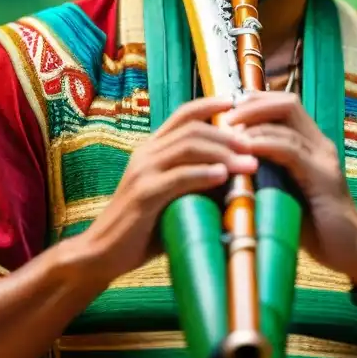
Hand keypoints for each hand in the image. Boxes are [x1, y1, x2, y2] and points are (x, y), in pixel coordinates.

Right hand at [85, 97, 257, 282]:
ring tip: (249, 164)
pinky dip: (204, 174)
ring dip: (223, 153)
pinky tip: (224, 176)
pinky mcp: (144, 194)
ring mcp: (143, 172)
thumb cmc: (142, 227)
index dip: (210, 104)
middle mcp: (146, 153)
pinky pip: (178, 177)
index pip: (183, 115)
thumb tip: (236, 178)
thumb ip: (195, 182)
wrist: (102, 253)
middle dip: (227, 135)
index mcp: (151, 149)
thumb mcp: (171, 197)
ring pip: (188, 147)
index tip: (237, 104)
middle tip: (254, 146)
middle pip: (192, 128)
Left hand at [224, 93, 356, 286]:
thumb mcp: (284, 193)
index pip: (284, 106)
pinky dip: (265, 144)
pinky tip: (245, 148)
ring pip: (288, 119)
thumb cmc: (314, 228)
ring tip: (227, 130)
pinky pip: (291, 149)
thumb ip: (265, 174)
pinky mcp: (323, 176)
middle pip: (287, 104)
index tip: (227, 111)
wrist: (353, 253)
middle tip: (225, 118)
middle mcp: (320, 145)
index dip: (256, 102)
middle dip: (252, 104)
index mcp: (311, 146)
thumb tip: (226, 166)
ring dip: (253, 121)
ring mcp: (323, 158)